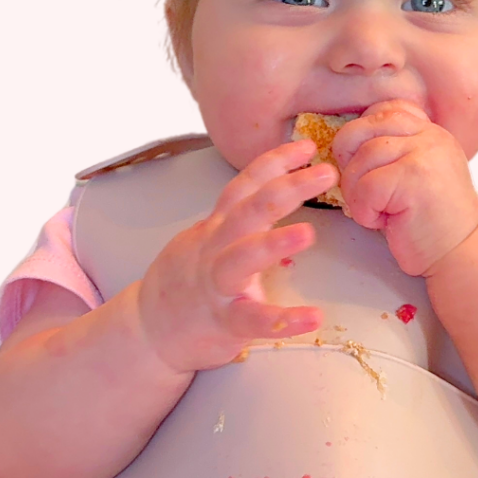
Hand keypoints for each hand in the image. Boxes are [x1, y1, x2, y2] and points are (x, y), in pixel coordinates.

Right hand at [136, 139, 338, 373]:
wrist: (150, 332)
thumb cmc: (188, 285)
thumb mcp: (208, 241)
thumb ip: (242, 221)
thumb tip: (284, 200)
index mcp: (217, 227)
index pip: (245, 185)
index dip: (275, 162)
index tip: (308, 145)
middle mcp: (214, 248)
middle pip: (248, 210)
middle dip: (287, 188)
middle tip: (327, 173)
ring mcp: (216, 285)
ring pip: (240, 257)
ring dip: (273, 243)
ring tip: (308, 233)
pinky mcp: (222, 322)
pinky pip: (253, 320)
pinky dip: (284, 319)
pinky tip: (314, 317)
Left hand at [331, 100, 477, 277]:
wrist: (460, 254)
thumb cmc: (430, 223)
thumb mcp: (417, 175)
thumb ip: (394, 151)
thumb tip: (345, 143)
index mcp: (430, 132)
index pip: (382, 110)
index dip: (361, 136)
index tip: (367, 167)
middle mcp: (430, 136)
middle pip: (362, 129)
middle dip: (349, 162)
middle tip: (361, 191)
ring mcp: (424, 154)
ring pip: (361, 159)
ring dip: (356, 192)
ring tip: (377, 211)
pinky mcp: (414, 178)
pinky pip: (365, 186)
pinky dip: (364, 211)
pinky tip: (383, 222)